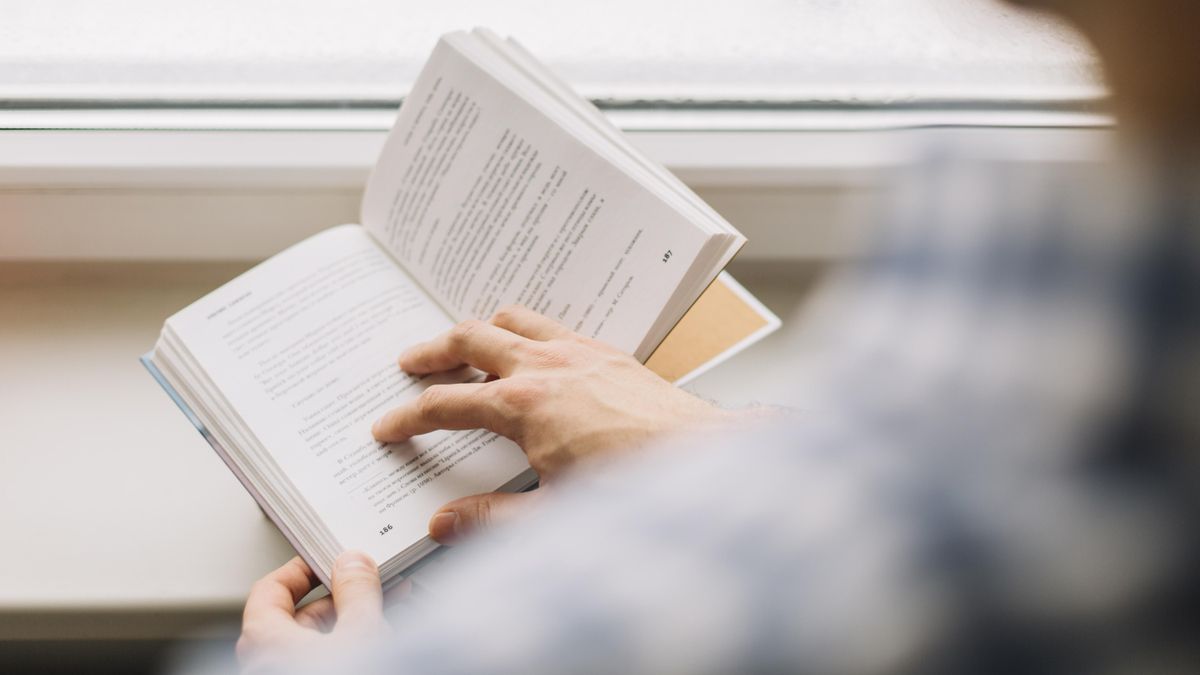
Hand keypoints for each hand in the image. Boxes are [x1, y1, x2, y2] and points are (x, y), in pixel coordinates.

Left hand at [236, 552, 402, 673]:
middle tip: (373, 587)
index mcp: (263, 639)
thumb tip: (354, 565)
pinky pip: (325, 664)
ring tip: (388, 617)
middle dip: (342, 600)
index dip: (302, 570)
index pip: (271, 589)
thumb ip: (357, 591)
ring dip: (352, 627)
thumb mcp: (360, 633)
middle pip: (299, 618)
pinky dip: (349, 651)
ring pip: (316, 646)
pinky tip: (380, 647)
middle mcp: (264, 663)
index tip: (329, 560)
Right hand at [371, 305, 733, 543]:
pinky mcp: (610, 353)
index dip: (409, 417)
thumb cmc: (638, 487)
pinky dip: (527, 330)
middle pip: (471, 339)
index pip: (447, 404)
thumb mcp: (553, 516)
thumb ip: (491, 519)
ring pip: (514, 319)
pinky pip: (554, 324)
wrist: (708, 460)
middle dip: (433, 351)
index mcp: (525, 406)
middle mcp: (549, 366)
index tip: (388, 429)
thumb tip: (444, 524)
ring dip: (481, 329)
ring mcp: (582, 352)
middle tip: (409, 363)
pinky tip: (532, 353)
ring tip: (465, 345)